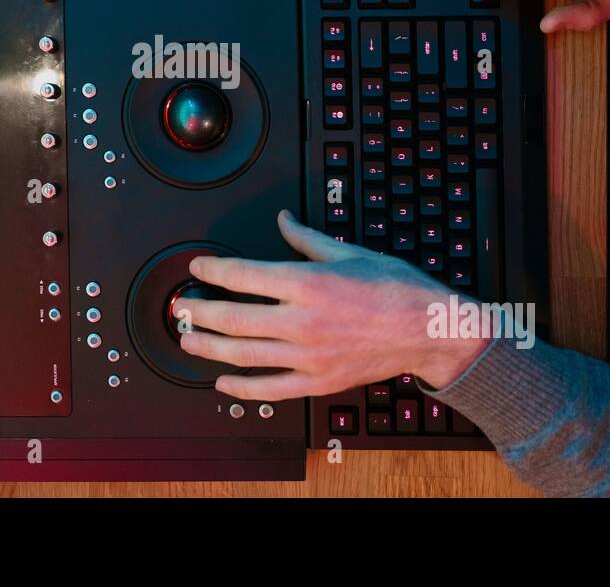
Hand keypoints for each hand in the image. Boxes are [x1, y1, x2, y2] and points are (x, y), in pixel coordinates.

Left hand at [173, 211, 490, 400]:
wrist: (429, 329)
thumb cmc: (395, 288)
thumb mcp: (348, 252)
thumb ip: (306, 239)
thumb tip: (283, 221)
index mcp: (308, 283)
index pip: (243, 275)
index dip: (213, 270)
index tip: (198, 267)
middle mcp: (303, 321)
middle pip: (234, 318)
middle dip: (199, 312)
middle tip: (181, 307)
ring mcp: (309, 355)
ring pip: (244, 355)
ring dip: (210, 347)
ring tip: (188, 340)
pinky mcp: (318, 381)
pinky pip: (271, 388)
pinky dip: (242, 388)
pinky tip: (223, 382)